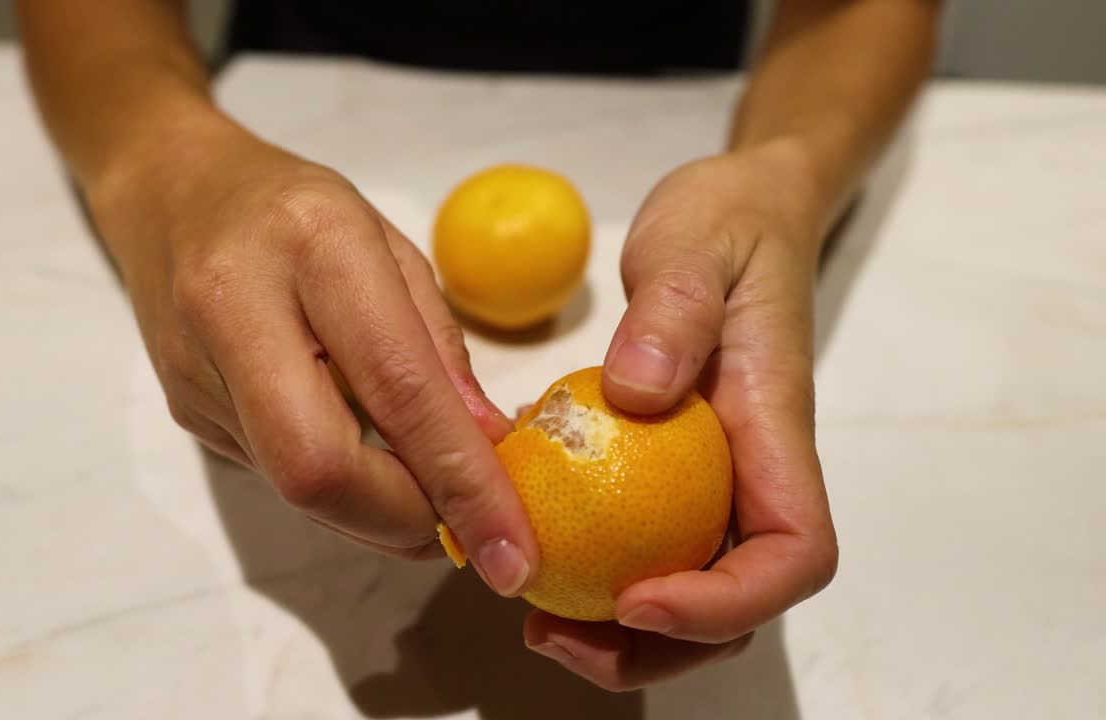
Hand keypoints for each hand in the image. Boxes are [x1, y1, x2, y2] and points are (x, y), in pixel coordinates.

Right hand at [90, 118, 538, 595]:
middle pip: (318, 467)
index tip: (513, 548)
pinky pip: (276, 475)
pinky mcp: (185, 410)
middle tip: (465, 531)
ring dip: (377, 514)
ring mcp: (197, 368)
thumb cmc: (298, 210)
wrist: (172, 190)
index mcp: (316, 244)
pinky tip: (369, 461)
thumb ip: (439, 351)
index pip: (397, 388)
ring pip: (296, 488)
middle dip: (405, 520)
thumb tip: (488, 452)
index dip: (461, 481)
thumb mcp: (390, 246)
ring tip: (429, 496)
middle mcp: (238, 307)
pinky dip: (339, 490)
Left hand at [523, 146, 838, 688]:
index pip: (794, 553)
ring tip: (537, 624)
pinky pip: (648, 542)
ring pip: (694, 590)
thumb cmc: (729, 225)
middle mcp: (754, 472)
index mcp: (774, 430)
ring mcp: (717, 477)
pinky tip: (532, 545)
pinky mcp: (676, 469)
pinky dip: (597, 570)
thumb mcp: (694, 244)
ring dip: (623, 634)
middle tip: (552, 638)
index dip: (727, 602)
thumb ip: (673, 309)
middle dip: (660, 649)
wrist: (743, 212)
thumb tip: (636, 391)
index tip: (639, 600)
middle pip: (741, 605)